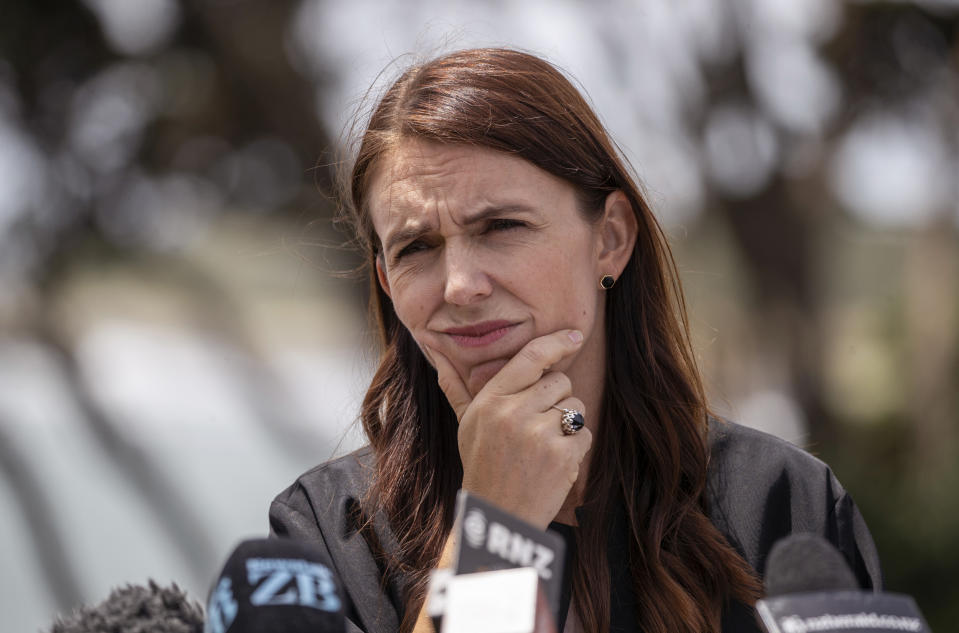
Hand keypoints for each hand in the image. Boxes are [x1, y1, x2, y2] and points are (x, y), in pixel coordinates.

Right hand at [426, 330, 592, 528]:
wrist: (499, 515)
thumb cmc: (482, 466)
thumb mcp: (466, 424)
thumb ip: (456, 387)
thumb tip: (435, 351)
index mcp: (491, 401)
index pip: (530, 358)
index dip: (555, 343)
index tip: (574, 335)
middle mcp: (514, 413)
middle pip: (559, 381)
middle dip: (556, 398)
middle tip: (538, 424)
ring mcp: (539, 434)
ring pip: (575, 406)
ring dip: (567, 423)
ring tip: (543, 445)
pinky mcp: (562, 455)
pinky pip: (584, 433)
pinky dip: (575, 447)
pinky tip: (554, 461)